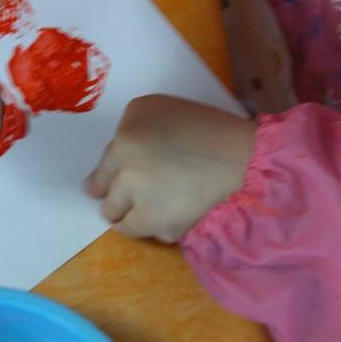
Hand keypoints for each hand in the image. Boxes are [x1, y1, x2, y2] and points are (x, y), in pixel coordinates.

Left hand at [85, 95, 256, 242]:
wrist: (242, 159)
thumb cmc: (201, 125)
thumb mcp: (155, 107)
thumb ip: (127, 128)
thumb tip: (117, 157)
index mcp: (124, 144)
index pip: (99, 176)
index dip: (100, 184)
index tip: (98, 191)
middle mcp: (128, 178)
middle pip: (108, 205)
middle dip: (116, 203)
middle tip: (127, 200)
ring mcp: (147, 208)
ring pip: (125, 226)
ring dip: (134, 219)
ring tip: (154, 208)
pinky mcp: (166, 229)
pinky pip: (153, 234)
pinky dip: (161, 227)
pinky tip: (177, 211)